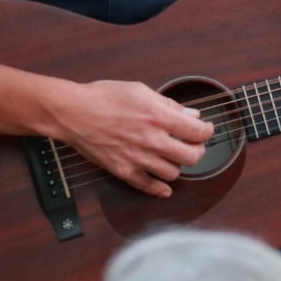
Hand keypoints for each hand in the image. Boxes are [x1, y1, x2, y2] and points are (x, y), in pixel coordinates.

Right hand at [50, 80, 214, 197]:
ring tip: (173, 157)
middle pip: (192, 157)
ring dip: (177, 165)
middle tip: (193, 145)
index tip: (206, 129)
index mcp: (159, 117)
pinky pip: (148, 186)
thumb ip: (169, 105)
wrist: (73, 112)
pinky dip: (160, 189)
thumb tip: (191, 114)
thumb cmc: (104, 97)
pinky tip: (165, 187)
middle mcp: (151, 141)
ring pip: (173, 173)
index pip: (198, 132)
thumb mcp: (141, 91)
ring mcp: (137, 159)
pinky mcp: (123, 171)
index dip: (208, 131)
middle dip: (197, 150)